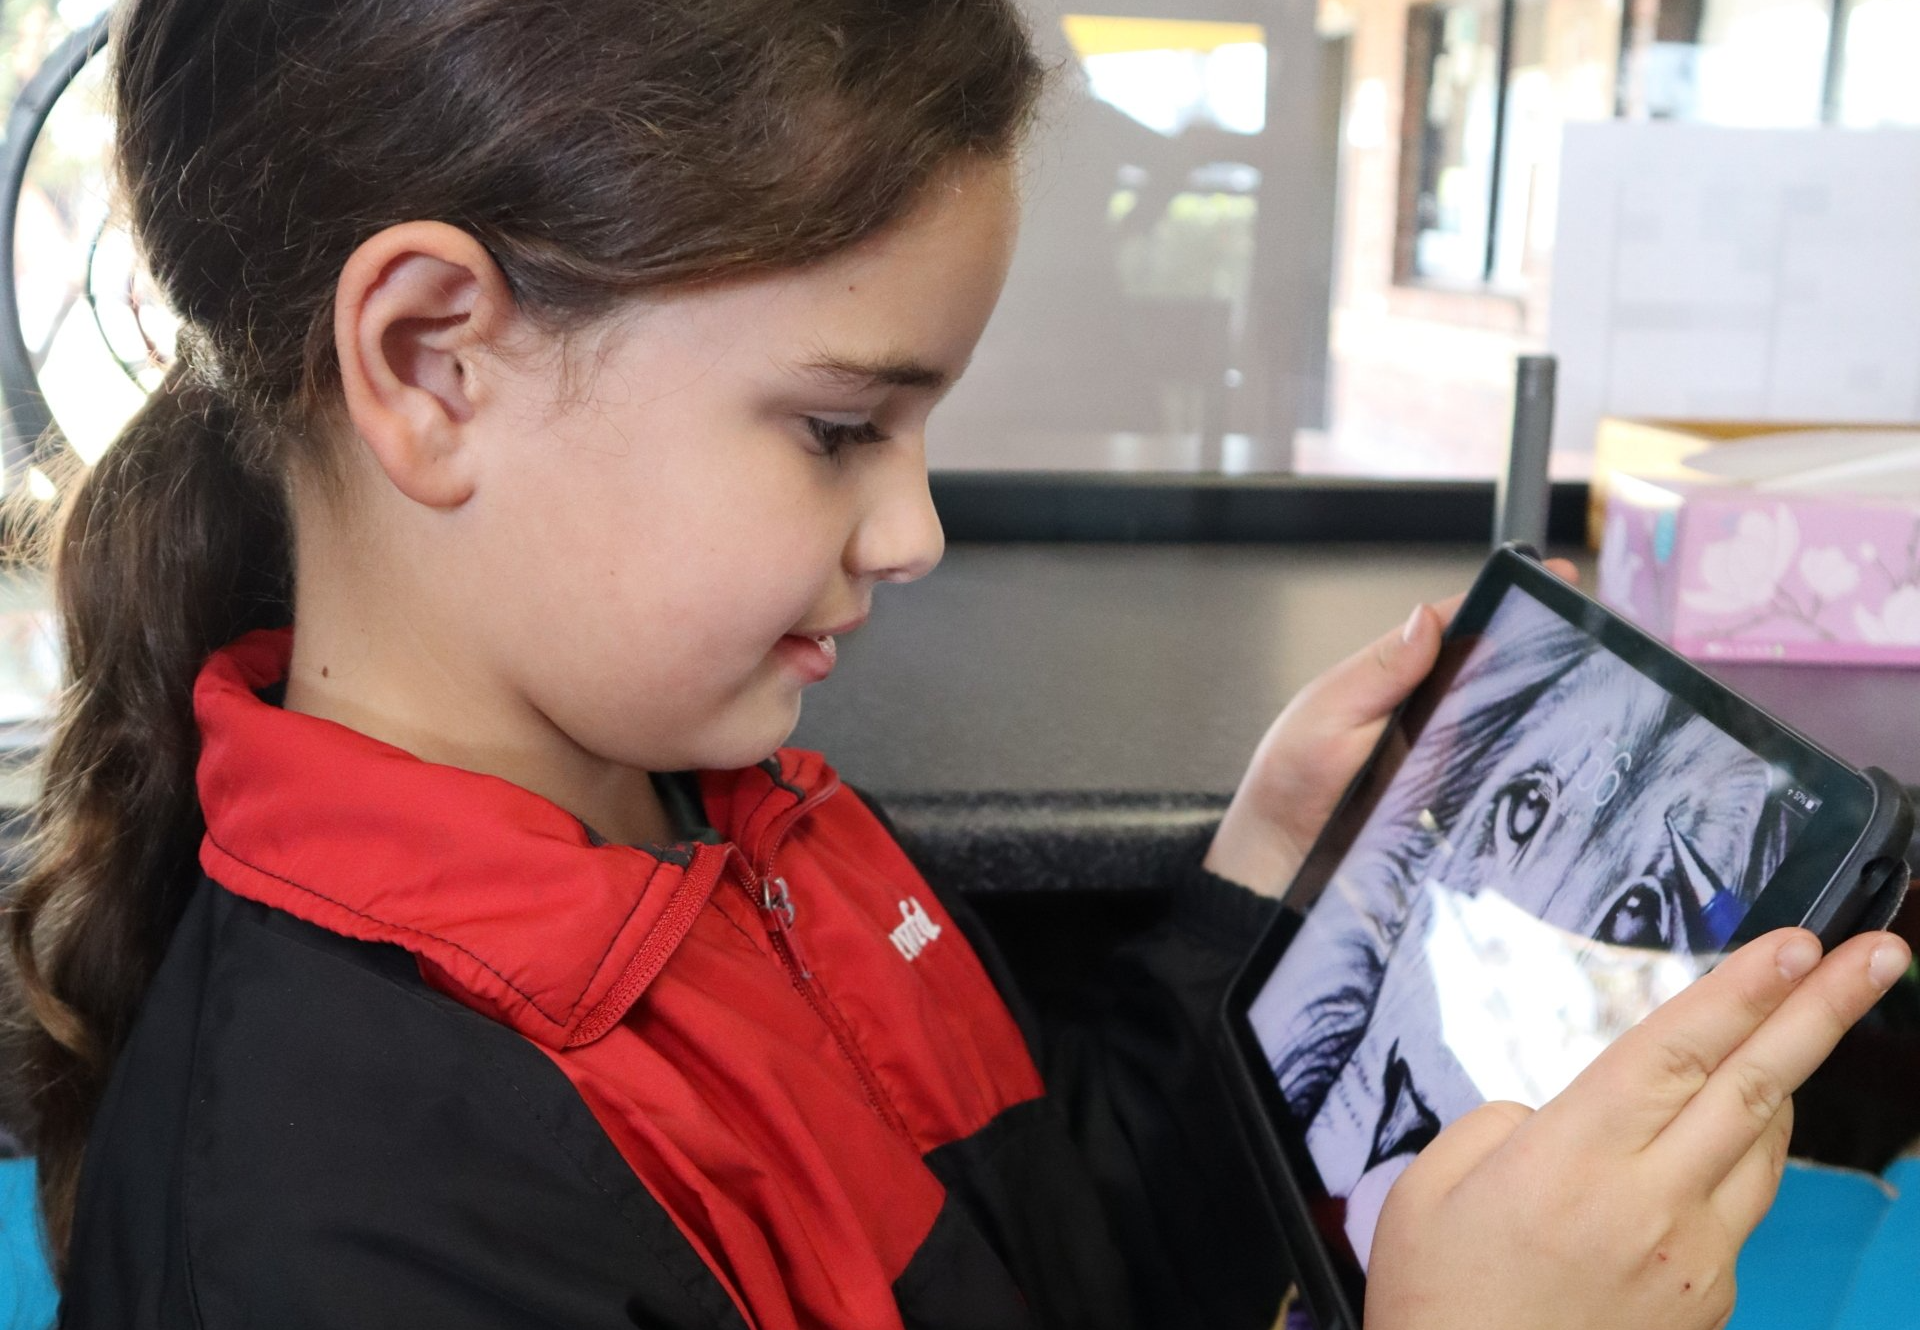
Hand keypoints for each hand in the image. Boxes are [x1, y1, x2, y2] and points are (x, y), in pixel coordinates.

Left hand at [1204, 561, 1575, 896]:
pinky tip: (1561, 760)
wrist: (1285, 855)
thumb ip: (1377, 671)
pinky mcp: (1456, 798)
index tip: (1555, 578)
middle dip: (1545, 650)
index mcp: (1396, 674)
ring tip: (1595, 688)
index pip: (1459, 624)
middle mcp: (1428, 709)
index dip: (1507, 599)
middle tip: (1592, 635)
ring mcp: (1446, 753)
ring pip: (1507, 721)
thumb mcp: (1327, 714)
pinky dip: (1529, 768)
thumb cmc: (1292, 780)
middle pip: (1496, 670)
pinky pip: (1500, 777)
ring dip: (1547, 708)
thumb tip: (1424, 620)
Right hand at [1365, 927, 1910, 1329]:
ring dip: (1785, 1078)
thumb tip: (1551, 1118)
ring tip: (1801, 1022)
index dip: (1741, 990)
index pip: (1677, 1052)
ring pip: (1764, 1147)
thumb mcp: (1426, 1189)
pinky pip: (1743, 1208)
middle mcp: (1649, 1205)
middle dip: (1822, 1010)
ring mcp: (1694, 1261)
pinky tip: (1719, 1139)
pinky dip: (1742, 1157)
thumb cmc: (1441, 1308)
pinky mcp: (1710, 1304)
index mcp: (1570, 1162)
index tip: (1795, 942)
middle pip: (1754, 1087)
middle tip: (1876, 955)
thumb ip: (1496, 1126)